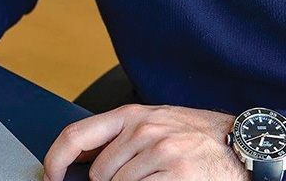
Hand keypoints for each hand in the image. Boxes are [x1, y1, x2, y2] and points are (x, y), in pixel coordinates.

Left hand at [44, 104, 248, 180]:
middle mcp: (141, 129)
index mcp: (131, 114)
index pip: (76, 135)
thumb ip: (119, 136)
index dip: (55, 160)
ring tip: (155, 178)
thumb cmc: (194, 133)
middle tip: (134, 179)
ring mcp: (159, 152)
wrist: (238, 142)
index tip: (51, 176)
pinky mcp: (176, 174)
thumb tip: (82, 161)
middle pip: (99, 173)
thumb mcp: (153, 122)